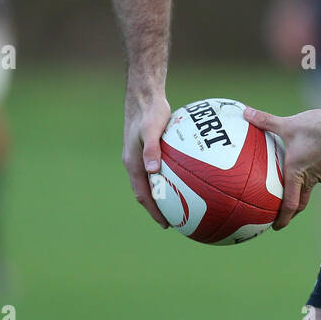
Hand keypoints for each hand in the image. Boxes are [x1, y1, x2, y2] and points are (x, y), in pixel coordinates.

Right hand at [123, 93, 171, 226]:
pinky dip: (170, 177)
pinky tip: (187, 176)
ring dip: (164, 194)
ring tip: (181, 205)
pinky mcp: (150, 148)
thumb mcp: (151, 129)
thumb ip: (151, 149)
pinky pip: (160, 167)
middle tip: (175, 221)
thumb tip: (152, 171)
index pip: (143, 194)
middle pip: (147, 192)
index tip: (166, 224)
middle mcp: (136, 162)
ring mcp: (142, 156)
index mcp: (133, 163)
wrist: (143, 95)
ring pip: (152, 181)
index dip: (154, 210)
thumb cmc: (149, 111)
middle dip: (159, 208)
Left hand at [243, 105, 320, 230]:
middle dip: (292, 210)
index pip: (290, 204)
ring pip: (313, 182)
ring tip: (296, 177)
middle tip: (283, 214)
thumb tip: (246, 113)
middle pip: (302, 200)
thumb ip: (266, 121)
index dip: (282, 218)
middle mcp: (312, 177)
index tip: (275, 227)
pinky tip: (314, 157)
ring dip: (304, 184)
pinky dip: (316, 169)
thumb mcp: (289, 124)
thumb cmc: (320, 128)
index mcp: (298, 173)